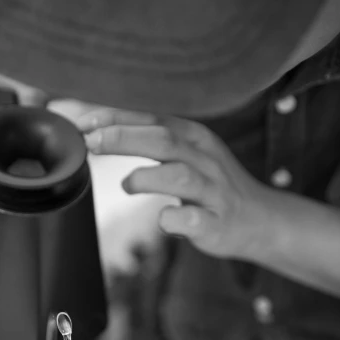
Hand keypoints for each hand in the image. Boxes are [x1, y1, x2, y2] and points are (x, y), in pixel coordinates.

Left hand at [74, 108, 274, 260]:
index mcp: (192, 137)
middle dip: (124, 137)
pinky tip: (164, 219)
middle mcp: (203, 158)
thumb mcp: (183, 153)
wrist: (259, 220)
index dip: (114, 117)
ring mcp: (212, 191)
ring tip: (126, 184)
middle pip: (162, 139)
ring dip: (148, 177)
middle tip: (90, 142)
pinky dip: (177, 218)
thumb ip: (144, 140)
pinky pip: (196, 219)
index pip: (150, 117)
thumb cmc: (210, 185)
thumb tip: (92, 129)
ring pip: (180, 175)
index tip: (80, 121)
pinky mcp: (217, 223)